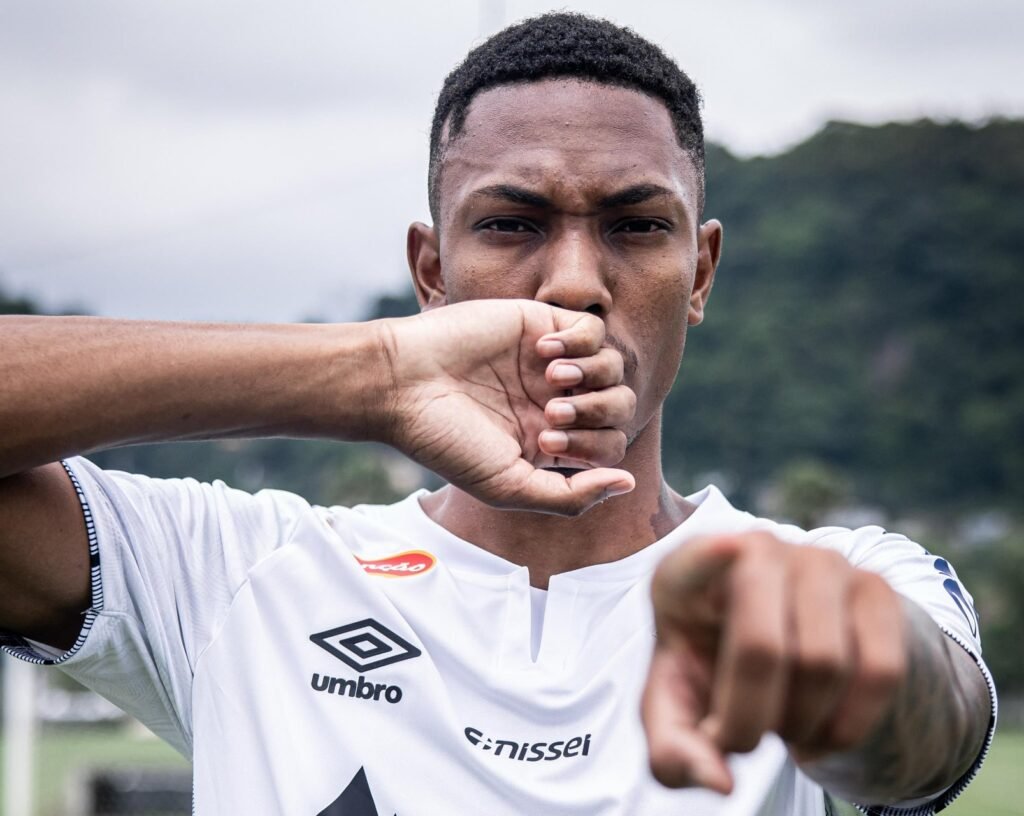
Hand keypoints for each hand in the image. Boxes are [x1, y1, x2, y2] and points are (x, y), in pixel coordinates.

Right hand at [377, 299, 636, 514]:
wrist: (403, 384)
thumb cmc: (448, 441)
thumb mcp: (507, 486)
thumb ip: (569, 496)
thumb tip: (627, 484)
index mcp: (551, 442)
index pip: (609, 445)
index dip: (594, 447)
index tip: (545, 444)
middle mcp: (556, 401)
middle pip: (619, 406)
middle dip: (595, 413)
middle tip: (552, 413)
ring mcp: (551, 363)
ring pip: (613, 367)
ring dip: (591, 377)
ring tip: (549, 379)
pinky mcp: (540, 323)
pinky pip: (593, 328)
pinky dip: (579, 341)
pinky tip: (543, 351)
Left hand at [642, 533, 906, 792]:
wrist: (776, 651)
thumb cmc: (708, 675)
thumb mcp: (676, 712)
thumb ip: (674, 753)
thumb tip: (721, 781)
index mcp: (684, 573)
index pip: (695, 559)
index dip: (709, 556)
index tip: (727, 547)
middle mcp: (755, 550)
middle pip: (761, 648)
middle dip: (750, 719)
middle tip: (741, 742)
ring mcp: (819, 560)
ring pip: (824, 663)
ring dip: (800, 724)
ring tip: (780, 725)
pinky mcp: (873, 586)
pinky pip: (880, 670)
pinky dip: (850, 724)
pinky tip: (822, 729)